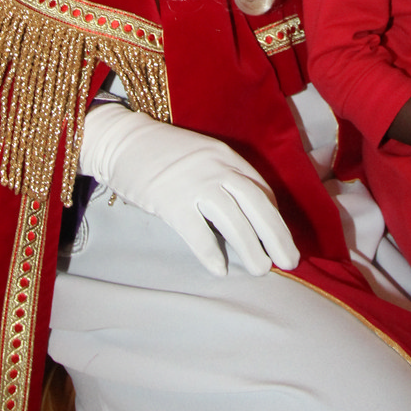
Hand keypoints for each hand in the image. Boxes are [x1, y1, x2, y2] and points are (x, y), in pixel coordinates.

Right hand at [78, 105, 300, 277]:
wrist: (121, 140)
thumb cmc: (160, 153)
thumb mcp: (200, 155)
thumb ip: (222, 177)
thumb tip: (243, 215)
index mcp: (225, 155)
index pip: (260, 188)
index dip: (274, 216)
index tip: (280, 238)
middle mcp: (215, 167)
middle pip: (256, 203)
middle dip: (276, 234)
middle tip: (289, 261)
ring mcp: (193, 183)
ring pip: (232, 219)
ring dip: (251, 247)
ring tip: (262, 269)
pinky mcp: (170, 200)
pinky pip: (196, 231)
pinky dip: (211, 252)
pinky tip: (220, 270)